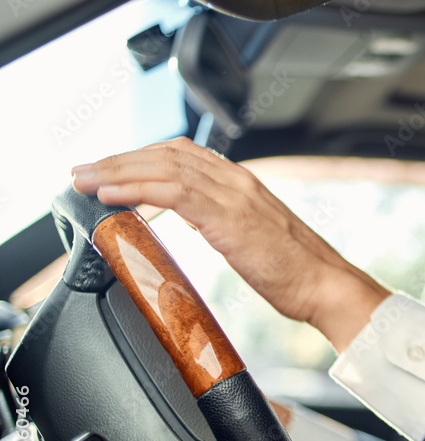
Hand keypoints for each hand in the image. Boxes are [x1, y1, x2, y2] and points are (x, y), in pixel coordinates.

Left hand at [71, 137, 389, 351]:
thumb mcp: (254, 239)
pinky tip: (111, 195)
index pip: (183, 154)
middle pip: (166, 154)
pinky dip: (136, 188)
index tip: (110, 169)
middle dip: (119, 159)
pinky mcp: (229, 216)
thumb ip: (226, 222)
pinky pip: (173, 191)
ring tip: (84, 180)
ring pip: (164, 166)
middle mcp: (237, 180)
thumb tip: (198, 223)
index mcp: (243, 184)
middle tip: (82, 170)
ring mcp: (234, 195)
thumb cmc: (296, 273)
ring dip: (117, 170)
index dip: (141, 158)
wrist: (325, 286)